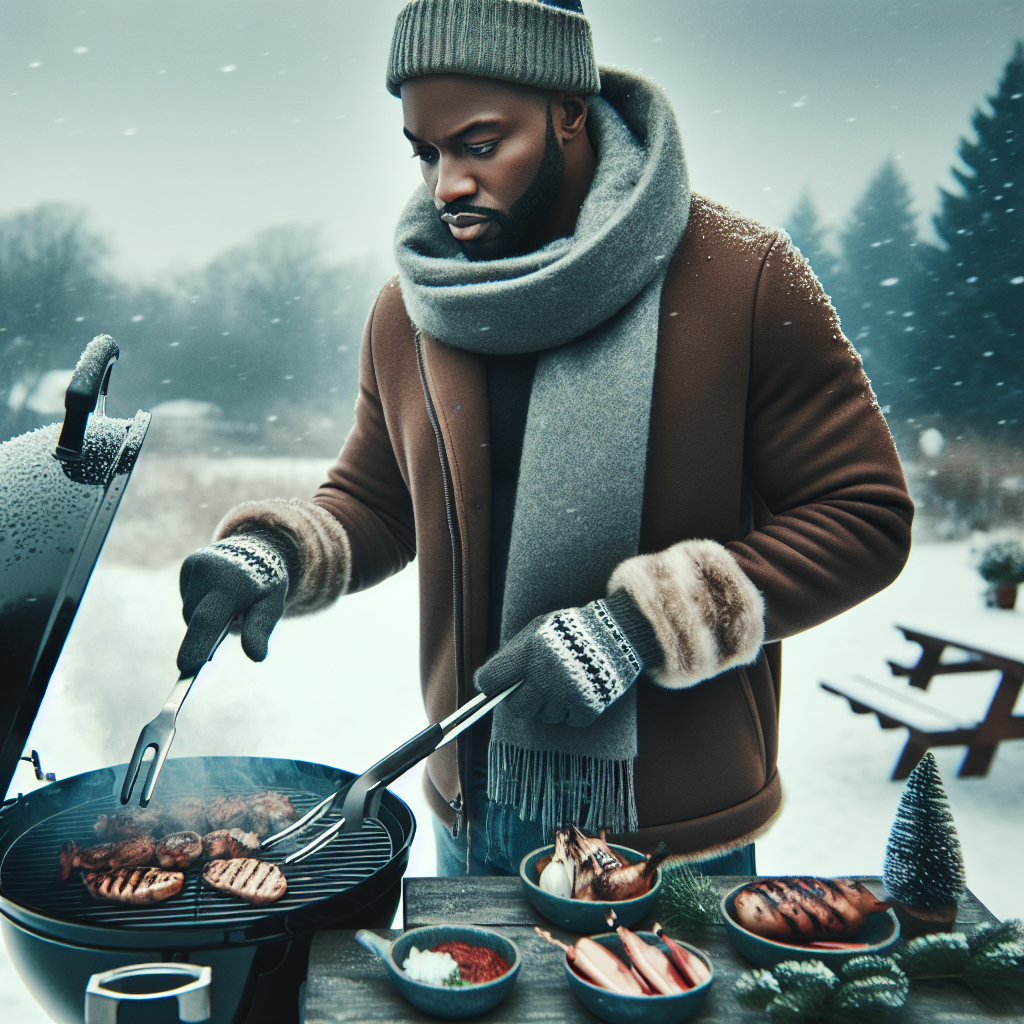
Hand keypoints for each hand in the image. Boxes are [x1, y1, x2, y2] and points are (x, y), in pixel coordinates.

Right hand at [177, 531, 294, 674]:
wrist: (259, 547)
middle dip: (199, 640)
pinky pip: (189, 599)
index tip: (186, 666)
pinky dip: (200, 606)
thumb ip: (261, 629)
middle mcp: (208, 569)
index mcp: (232, 581)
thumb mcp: (272, 604)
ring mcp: (195, 565)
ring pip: (191, 611)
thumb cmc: (267, 583)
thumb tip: (256, 656)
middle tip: (200, 660)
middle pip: (196, 618)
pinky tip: (217, 600)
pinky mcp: (188, 566)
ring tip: (228, 612)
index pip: (209, 618)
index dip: (197, 643)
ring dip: (204, 620)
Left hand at [474, 591, 660, 726]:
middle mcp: (544, 677)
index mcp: (529, 653)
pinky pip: (568, 720)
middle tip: (529, 689)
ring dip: (549, 704)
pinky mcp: (587, 708)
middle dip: (519, 700)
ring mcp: (566, 695)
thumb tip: (491, 678)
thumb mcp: (539, 628)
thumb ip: (515, 652)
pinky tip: (579, 691)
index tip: (493, 684)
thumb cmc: (572, 628)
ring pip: (544, 716)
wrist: (618, 632)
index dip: (489, 683)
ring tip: (561, 683)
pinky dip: (572, 710)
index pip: (490, 680)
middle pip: (516, 708)